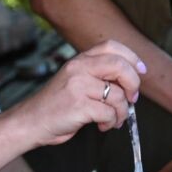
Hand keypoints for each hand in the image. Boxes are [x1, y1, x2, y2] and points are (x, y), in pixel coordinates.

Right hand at [18, 40, 143, 144]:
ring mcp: (78, 86)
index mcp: (79, 60)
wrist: (31, 122)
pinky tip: (102, 125)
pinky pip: (110, 113)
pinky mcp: (79, 106)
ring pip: (118, 95)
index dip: (131, 57)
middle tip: (132, 99)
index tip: (141, 71)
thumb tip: (130, 81)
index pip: (111, 46)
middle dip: (134, 84)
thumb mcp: (75, 80)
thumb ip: (97, 75)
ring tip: (113, 119)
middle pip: (120, 66)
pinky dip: (111, 122)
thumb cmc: (56, 104)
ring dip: (121, 113)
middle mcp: (79, 68)